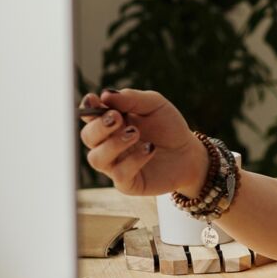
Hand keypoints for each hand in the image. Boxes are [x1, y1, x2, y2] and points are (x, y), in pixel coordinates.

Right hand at [78, 89, 206, 196]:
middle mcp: (107, 144)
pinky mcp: (128, 183)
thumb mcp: (155, 105)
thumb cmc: (168, 127)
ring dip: (113, 144)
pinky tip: (150, 148)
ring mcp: (115, 165)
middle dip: (99, 127)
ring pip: (97, 159)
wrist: (189, 153)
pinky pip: (119, 174)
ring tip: (135, 133)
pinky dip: (133, 160)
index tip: (94, 100)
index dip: (87, 108)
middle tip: (118, 118)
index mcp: (110, 123)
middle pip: (87, 137)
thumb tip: (105, 95)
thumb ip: (131, 98)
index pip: (89, 116)